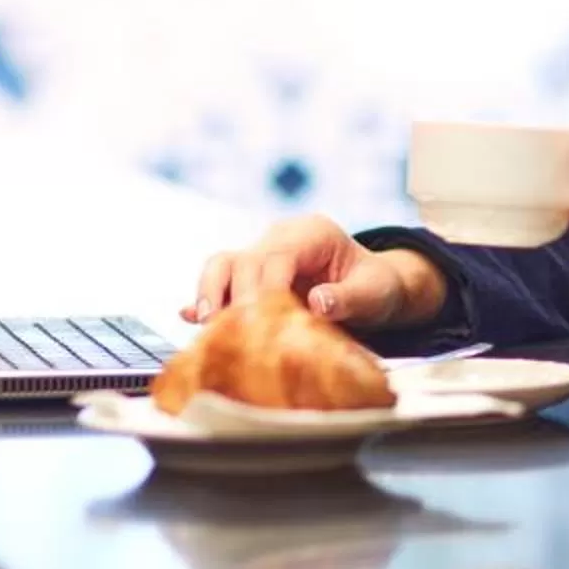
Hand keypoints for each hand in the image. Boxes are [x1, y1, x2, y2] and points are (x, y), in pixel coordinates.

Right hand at [182, 214, 446, 327]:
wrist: (372, 286)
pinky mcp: (250, 275)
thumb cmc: (376, 287)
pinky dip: (206, 300)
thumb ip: (348, 298)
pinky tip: (192, 320)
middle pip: (244, 260)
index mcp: (313, 233)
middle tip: (233, 335)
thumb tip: (318, 304)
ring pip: (223, 264)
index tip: (260, 321)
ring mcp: (262, 254)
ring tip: (206, 325)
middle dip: (236, 297)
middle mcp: (282, 237)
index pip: (278, 256)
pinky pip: (220, 281)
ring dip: (211, 294)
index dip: (265, 288)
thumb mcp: (374, 292)